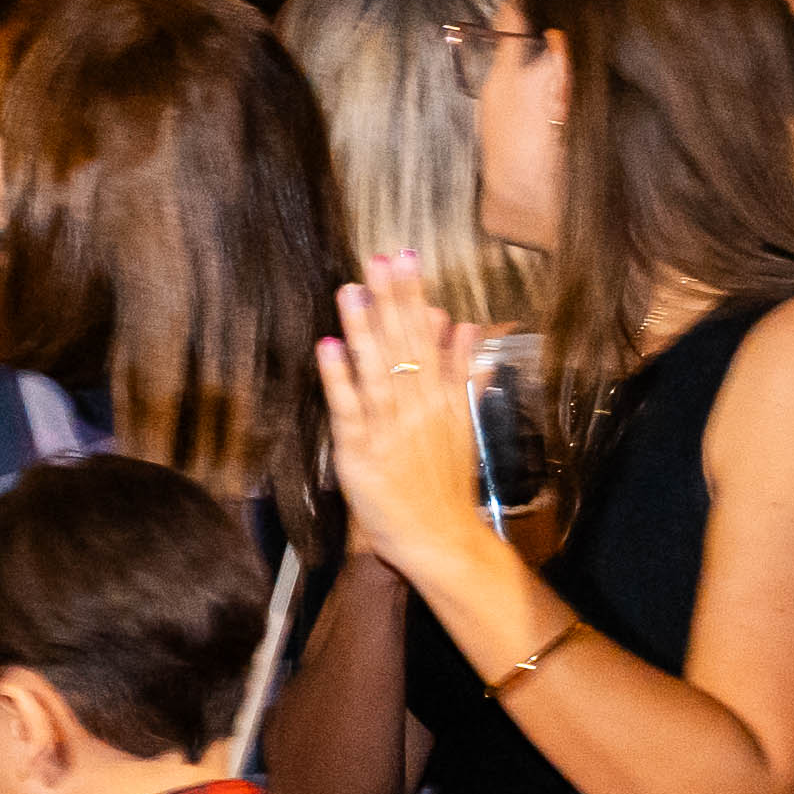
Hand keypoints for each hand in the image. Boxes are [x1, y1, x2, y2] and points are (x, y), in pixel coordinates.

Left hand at [313, 263, 515, 587]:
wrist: (442, 538)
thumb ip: (461, 371)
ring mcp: (389, 428)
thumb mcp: (462, 421)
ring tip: (351, 290)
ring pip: (376, 370)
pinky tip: (328, 347)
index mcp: (441, 395)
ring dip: (363, 329)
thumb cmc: (446, 482)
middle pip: (403, 344)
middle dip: (391, 299)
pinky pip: (349, 409)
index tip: (403, 255)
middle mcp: (417, 405)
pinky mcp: (361, 453)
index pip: (426, 334)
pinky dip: (339, 378)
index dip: (412, 294)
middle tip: (379, 256)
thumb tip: (465, 324)